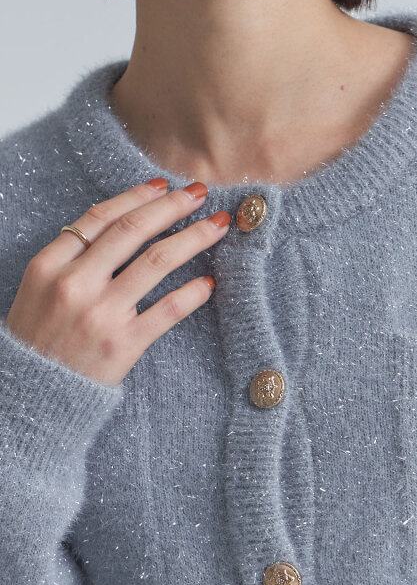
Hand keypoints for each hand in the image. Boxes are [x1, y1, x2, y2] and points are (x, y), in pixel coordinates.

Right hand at [4, 180, 230, 387]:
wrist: (32, 398)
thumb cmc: (37, 342)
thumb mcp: (38, 291)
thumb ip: (70, 261)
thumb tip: (117, 227)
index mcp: (49, 266)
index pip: (100, 218)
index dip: (136, 196)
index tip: (163, 186)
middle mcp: (75, 284)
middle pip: (133, 230)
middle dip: (172, 206)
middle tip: (199, 193)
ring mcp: (101, 314)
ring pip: (157, 261)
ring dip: (193, 238)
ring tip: (217, 227)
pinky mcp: (123, 345)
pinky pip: (167, 310)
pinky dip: (192, 293)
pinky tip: (210, 282)